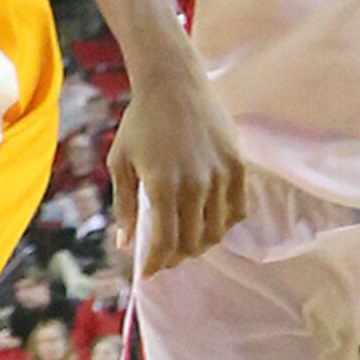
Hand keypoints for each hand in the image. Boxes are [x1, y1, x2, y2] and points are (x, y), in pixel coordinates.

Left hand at [109, 66, 248, 272]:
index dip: (157, 263)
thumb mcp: (120, 162)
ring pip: (217, 231)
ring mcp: (221, 178)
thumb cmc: (140, 124)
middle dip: (177, 255)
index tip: (149, 274)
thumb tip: (125, 245)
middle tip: (166, 256)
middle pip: (193, 241)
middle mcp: (195, 186)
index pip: (165, 241)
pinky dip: (224, 224)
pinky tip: (209, 222)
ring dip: (201, 243)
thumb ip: (125, 205)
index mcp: (162, 185)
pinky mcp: (239, 168)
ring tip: (186, 241)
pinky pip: (238, 211)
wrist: (174, 86)